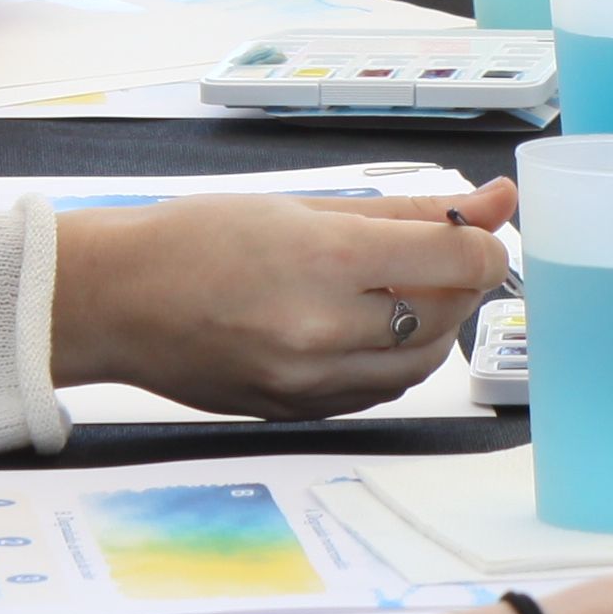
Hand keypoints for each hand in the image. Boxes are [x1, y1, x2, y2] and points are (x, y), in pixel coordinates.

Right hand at [51, 182, 519, 415]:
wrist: (116, 302)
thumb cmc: (195, 239)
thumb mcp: (304, 206)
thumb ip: (408, 210)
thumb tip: (495, 199)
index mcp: (324, 261)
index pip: (453, 260)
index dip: (485, 243)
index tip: (483, 231)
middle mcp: (322, 331)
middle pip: (445, 315)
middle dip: (462, 282)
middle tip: (445, 255)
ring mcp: (309, 383)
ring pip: (420, 363)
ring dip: (434, 325)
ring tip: (402, 289)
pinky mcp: (297, 414)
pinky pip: (379, 391)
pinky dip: (393, 358)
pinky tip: (367, 327)